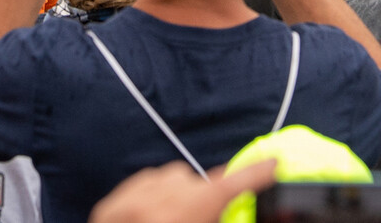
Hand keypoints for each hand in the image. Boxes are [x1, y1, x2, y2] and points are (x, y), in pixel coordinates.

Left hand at [90, 161, 274, 222]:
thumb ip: (219, 218)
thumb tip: (227, 211)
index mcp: (186, 214)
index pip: (228, 185)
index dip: (254, 174)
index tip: (272, 164)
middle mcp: (156, 203)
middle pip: (197, 183)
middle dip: (206, 199)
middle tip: (206, 218)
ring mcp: (129, 201)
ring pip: (169, 179)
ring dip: (178, 196)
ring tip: (175, 222)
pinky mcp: (108, 207)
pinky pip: (142, 185)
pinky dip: (152, 198)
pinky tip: (152, 221)